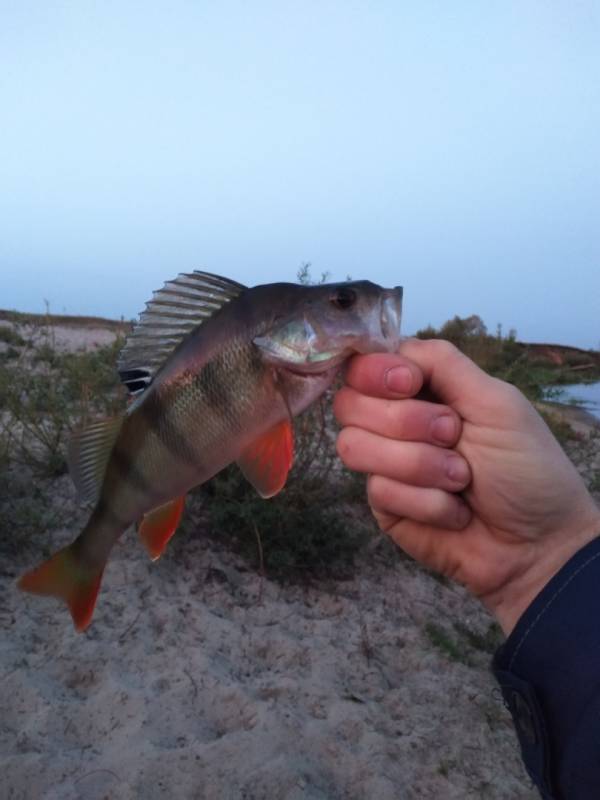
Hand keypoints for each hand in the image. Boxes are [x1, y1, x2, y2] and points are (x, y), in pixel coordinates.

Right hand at [334, 339, 599, 634]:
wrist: (537, 544)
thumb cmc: (528, 469)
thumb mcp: (496, 402)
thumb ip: (443, 363)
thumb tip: (392, 346)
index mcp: (424, 390)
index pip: (366, 364)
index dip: (375, 372)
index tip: (409, 385)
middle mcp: (397, 422)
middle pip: (350, 403)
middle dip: (405, 421)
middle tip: (453, 435)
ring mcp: (387, 464)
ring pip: (354, 446)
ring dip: (417, 464)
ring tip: (461, 479)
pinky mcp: (386, 506)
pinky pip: (379, 490)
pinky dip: (426, 501)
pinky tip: (455, 512)